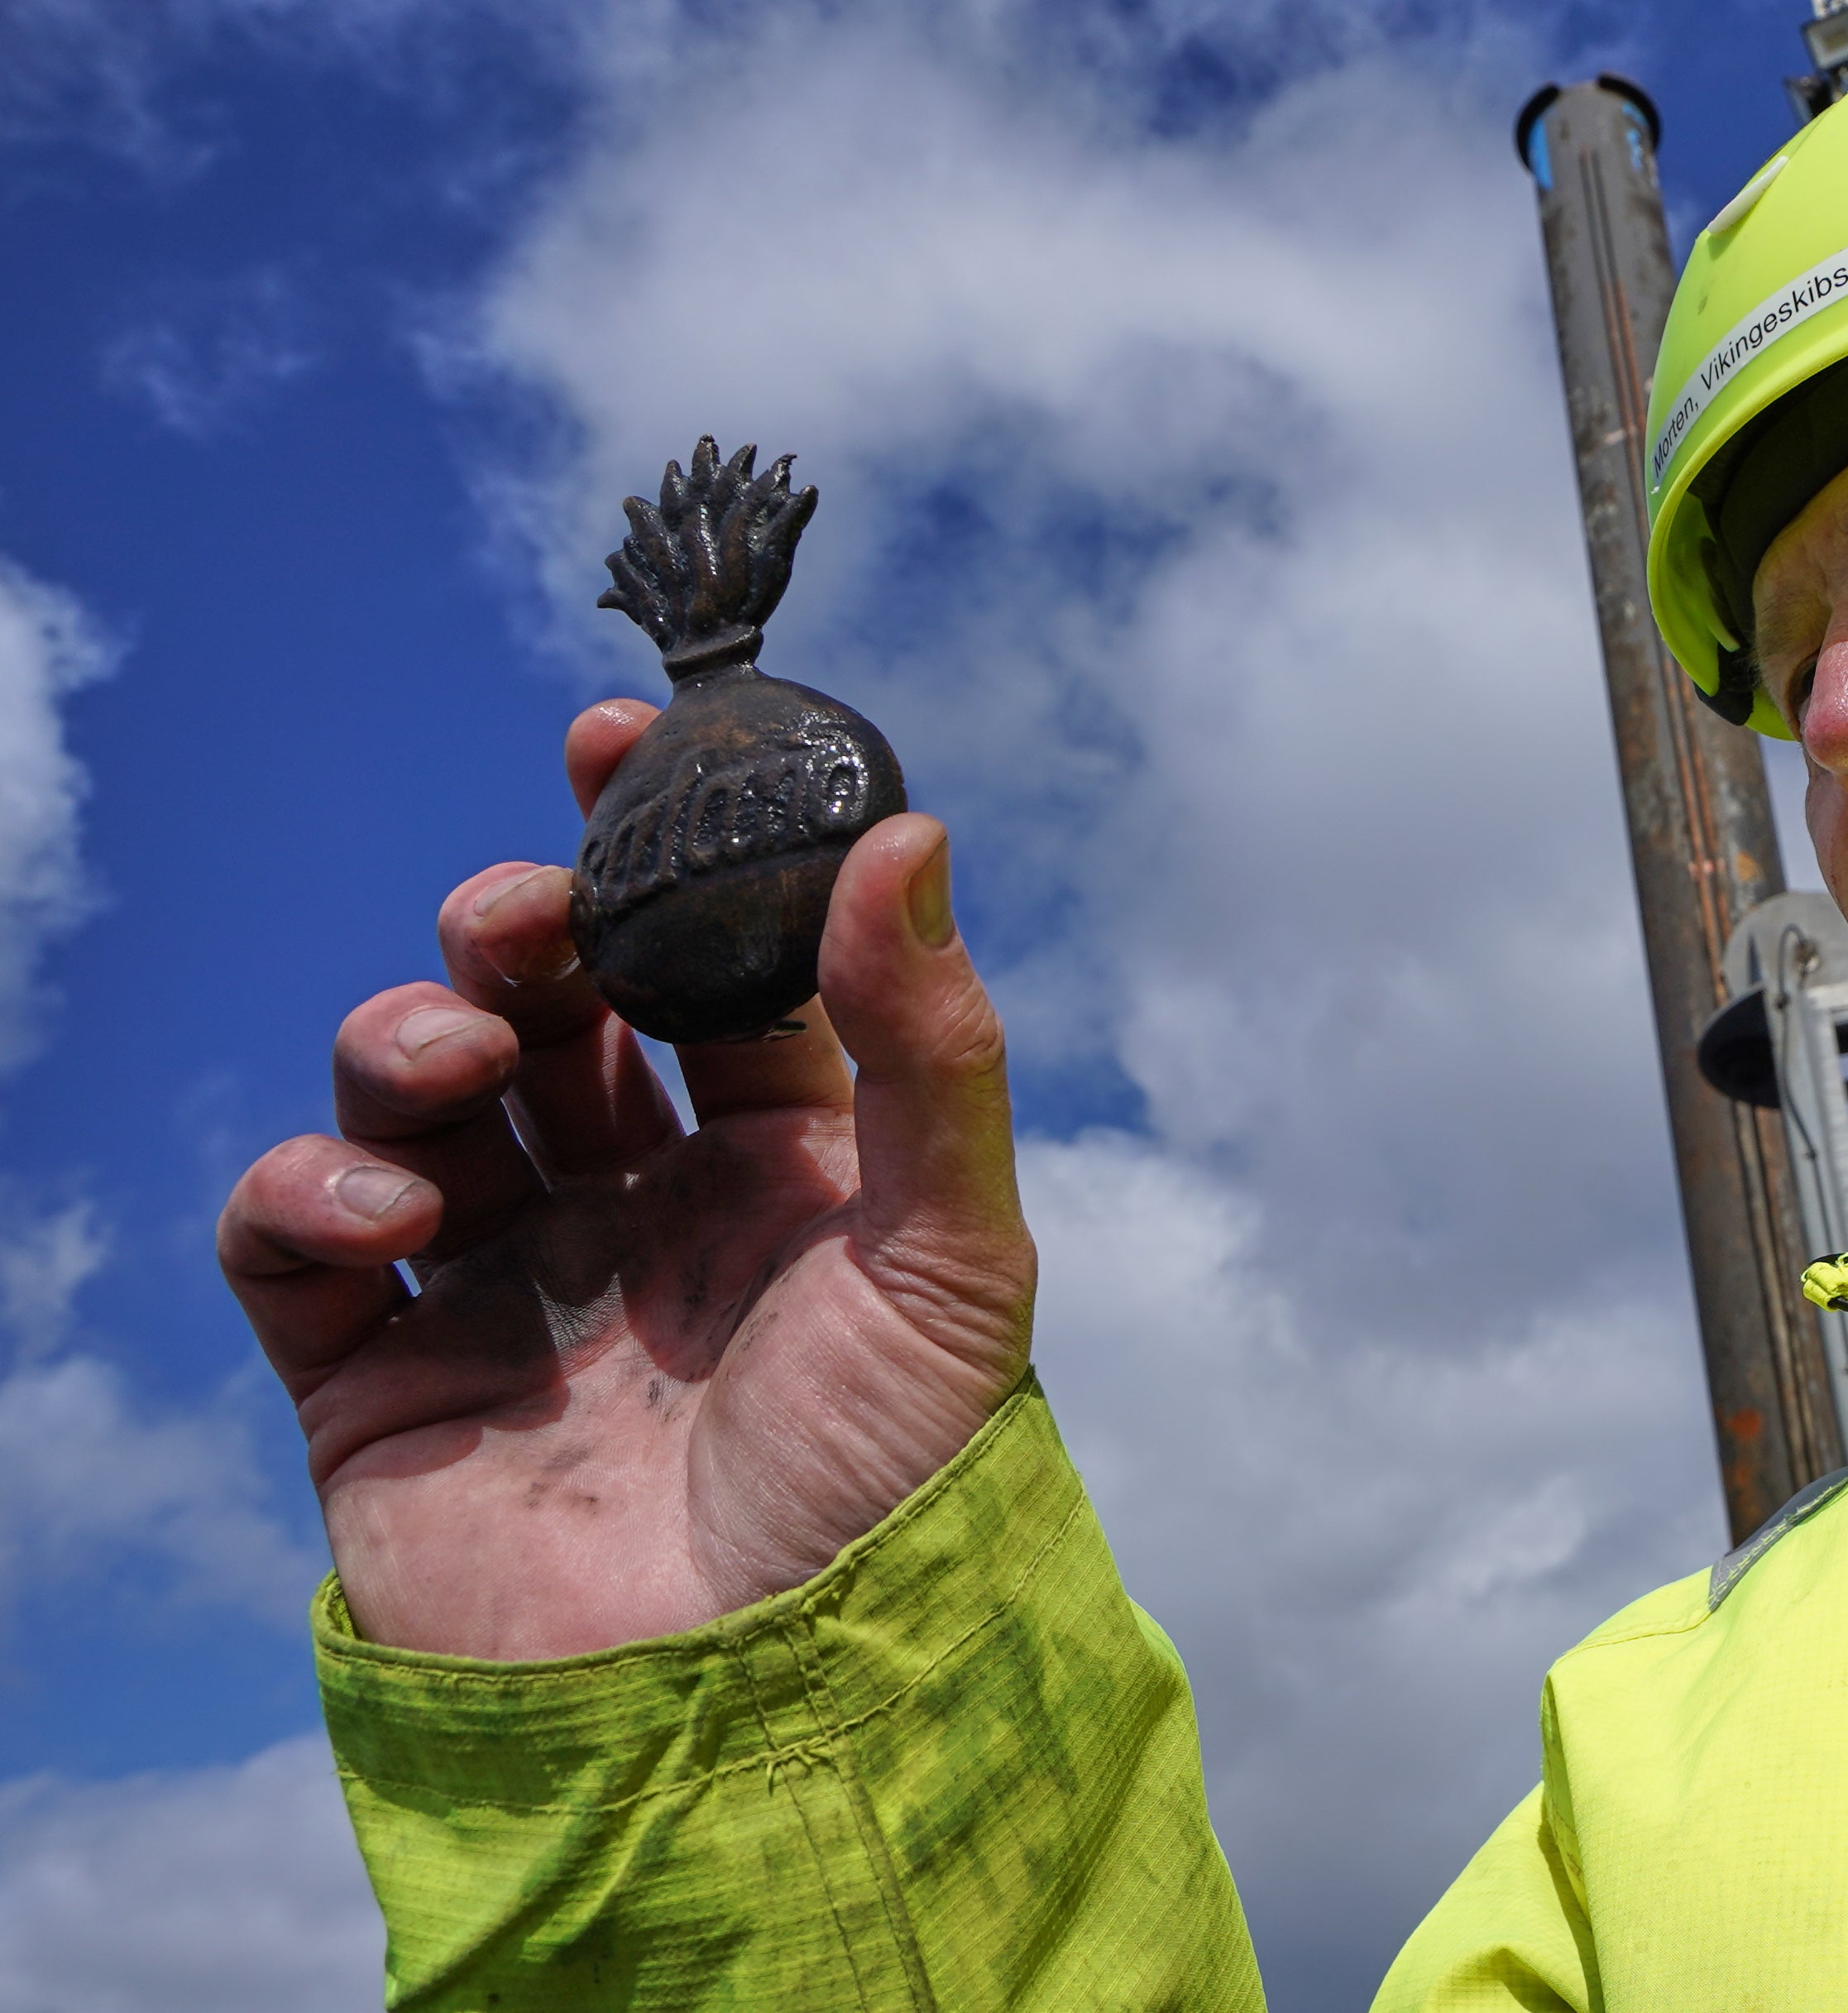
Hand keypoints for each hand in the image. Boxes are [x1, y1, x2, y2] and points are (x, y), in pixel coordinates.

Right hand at [220, 702, 1034, 1658]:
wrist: (765, 1708)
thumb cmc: (887, 1489)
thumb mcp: (952, 1254)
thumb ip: (928, 1043)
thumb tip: (907, 829)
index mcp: (779, 1160)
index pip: (708, 965)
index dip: (659, 848)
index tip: (620, 739)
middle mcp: (636, 1205)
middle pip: (549, 1006)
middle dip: (520, 928)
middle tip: (527, 915)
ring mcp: (502, 1285)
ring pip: (414, 1093)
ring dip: (412, 1033)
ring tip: (458, 1054)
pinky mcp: (382, 1382)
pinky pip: (295, 1244)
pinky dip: (312, 1191)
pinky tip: (392, 1211)